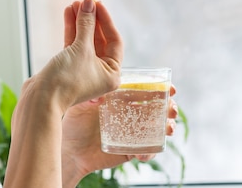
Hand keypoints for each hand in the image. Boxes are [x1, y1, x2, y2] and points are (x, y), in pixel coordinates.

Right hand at [42, 0, 123, 107]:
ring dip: (80, 22)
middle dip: (91, 19)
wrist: (41, 98)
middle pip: (99, 39)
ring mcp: (82, 69)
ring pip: (84, 40)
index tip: (97, 3)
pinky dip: (71, 29)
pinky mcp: (67, 66)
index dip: (106, 20)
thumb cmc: (66, 79)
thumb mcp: (81, 48)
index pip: (114, 40)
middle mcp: (99, 72)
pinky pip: (73, 44)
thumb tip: (89, 4)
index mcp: (112, 73)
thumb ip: (87, 24)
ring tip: (74, 4)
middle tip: (85, 1)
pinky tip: (68, 14)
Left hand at [61, 85, 178, 182]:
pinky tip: (143, 153)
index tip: (170, 88)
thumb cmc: (74, 124)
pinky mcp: (131, 150)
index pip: (145, 90)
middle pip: (158, 108)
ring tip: (167, 129)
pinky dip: (151, 152)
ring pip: (159, 129)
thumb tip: (102, 94)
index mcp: (121, 100)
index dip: (161, 88)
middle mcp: (130, 115)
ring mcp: (133, 132)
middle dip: (170, 107)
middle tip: (171, 109)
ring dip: (168, 128)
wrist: (70, 150)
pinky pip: (148, 151)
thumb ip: (89, 97)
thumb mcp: (79, 106)